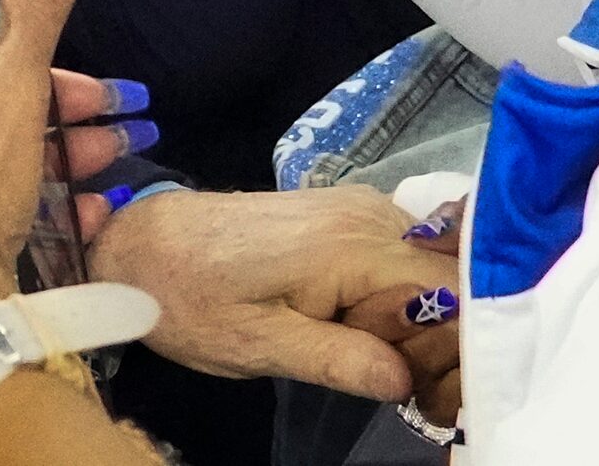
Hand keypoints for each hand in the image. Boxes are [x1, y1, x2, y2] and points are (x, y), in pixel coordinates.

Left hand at [84, 185, 455, 399]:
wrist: (138, 243)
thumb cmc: (189, 297)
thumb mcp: (258, 345)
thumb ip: (339, 360)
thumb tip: (408, 379)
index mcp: (353, 244)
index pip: (459, 290)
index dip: (460, 344)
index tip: (430, 390)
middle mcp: (369, 213)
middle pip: (455, 280)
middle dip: (442, 337)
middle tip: (398, 382)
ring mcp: (360, 208)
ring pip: (434, 271)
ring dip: (420, 322)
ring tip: (374, 358)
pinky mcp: (347, 216)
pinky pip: (403, 260)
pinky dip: (399, 301)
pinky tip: (362, 331)